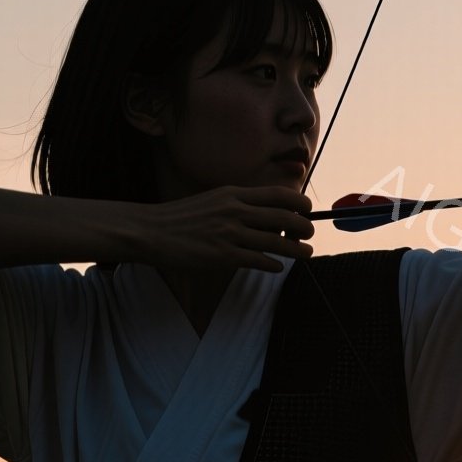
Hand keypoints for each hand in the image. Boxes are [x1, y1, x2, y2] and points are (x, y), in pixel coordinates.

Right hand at [140, 185, 314, 272]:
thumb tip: (268, 213)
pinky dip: (273, 264)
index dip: (301, 204)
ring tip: (307, 253)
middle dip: (305, 227)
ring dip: (297, 250)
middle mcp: (236, 211)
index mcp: (234, 194)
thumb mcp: (214, 200)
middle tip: (310, 234)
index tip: (308, 211)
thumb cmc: (183, 217)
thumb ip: (240, 204)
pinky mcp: (223, 256)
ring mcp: (230, 234)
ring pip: (277, 242)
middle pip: (285, 218)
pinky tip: (278, 267)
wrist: (151, 231)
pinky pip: (259, 261)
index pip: (280, 195)